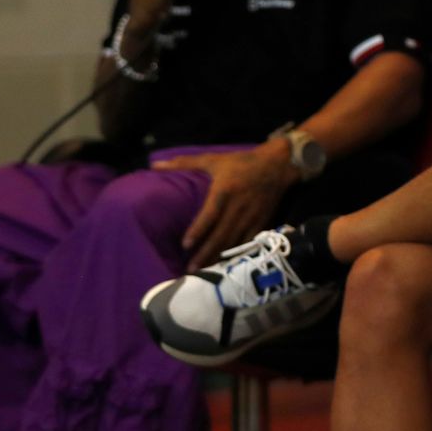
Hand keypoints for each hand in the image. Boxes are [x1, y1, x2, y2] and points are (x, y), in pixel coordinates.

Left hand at [154, 143, 295, 268]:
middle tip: (191, 269)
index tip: (185, 245)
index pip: (210, 214)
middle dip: (206, 253)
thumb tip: (153, 165)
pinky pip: (248, 241)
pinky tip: (227, 264)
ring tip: (205, 271)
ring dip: (219, 257)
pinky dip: (237, 253)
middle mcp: (238, 206)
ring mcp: (251, 216)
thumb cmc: (241, 162)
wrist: (277, 165)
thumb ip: (184, 163)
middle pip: (221, 234)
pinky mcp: (261, 221)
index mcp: (225, 191)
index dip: (198, 230)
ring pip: (234, 241)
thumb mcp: (213, 159)